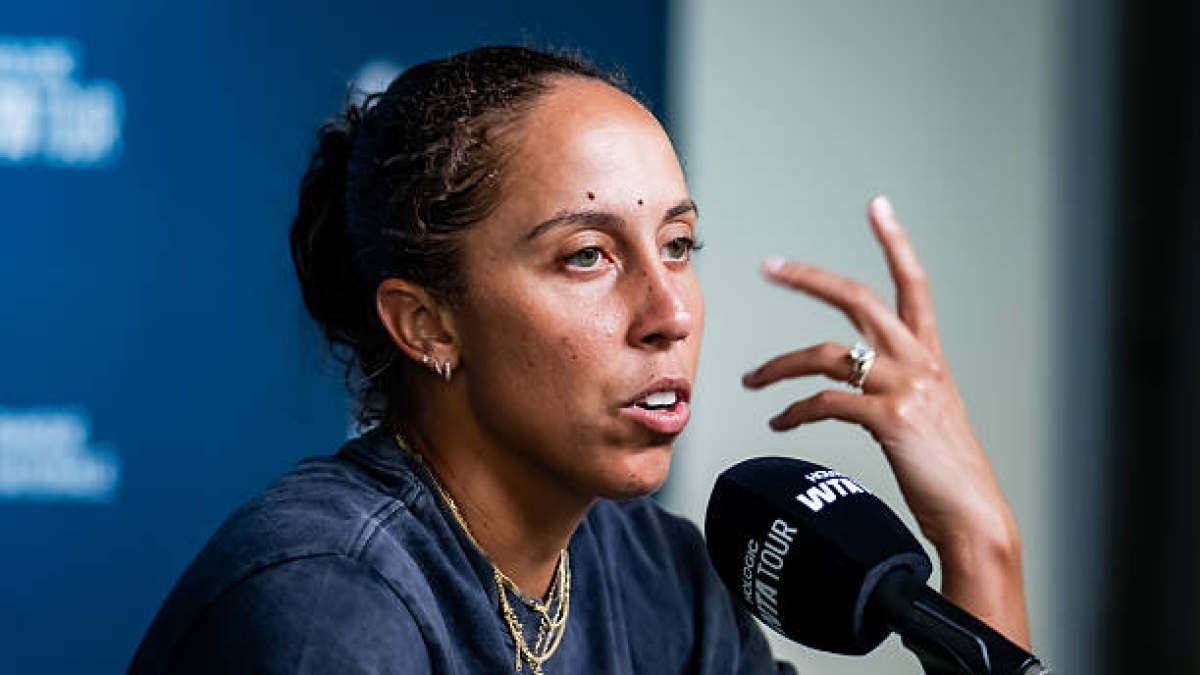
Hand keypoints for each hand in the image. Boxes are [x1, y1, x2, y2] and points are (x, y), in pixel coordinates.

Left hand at [740, 196, 1029, 646]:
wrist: (974, 517)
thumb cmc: (945, 475)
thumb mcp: (926, 418)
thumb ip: (896, 390)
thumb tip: (856, 385)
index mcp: (930, 357)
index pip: (914, 284)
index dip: (895, 241)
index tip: (877, 205)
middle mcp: (920, 362)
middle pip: (857, 298)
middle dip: (808, 278)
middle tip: (768, 264)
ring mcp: (906, 387)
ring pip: (826, 353)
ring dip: (779, 365)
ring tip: (750, 380)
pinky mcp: (891, 418)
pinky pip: (825, 401)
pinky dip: (794, 410)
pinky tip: (779, 422)